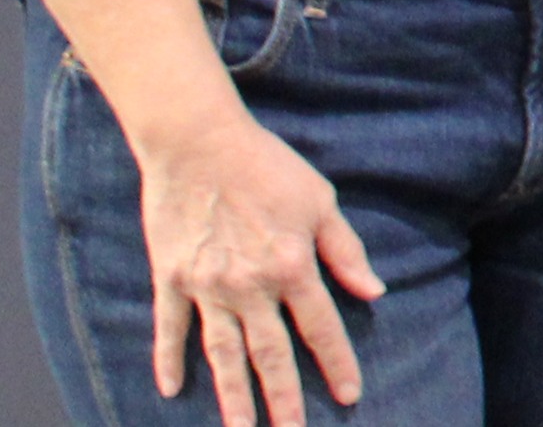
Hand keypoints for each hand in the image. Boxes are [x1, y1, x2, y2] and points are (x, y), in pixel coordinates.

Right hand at [135, 109, 381, 426]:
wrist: (197, 142)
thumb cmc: (266, 165)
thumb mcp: (320, 200)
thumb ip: (345, 250)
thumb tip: (373, 291)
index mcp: (292, 266)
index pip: (321, 327)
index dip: (337, 363)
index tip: (350, 396)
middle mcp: (250, 286)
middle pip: (272, 355)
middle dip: (285, 400)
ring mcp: (206, 287)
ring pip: (223, 354)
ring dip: (233, 397)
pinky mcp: (170, 279)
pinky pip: (169, 329)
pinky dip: (169, 359)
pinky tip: (170, 390)